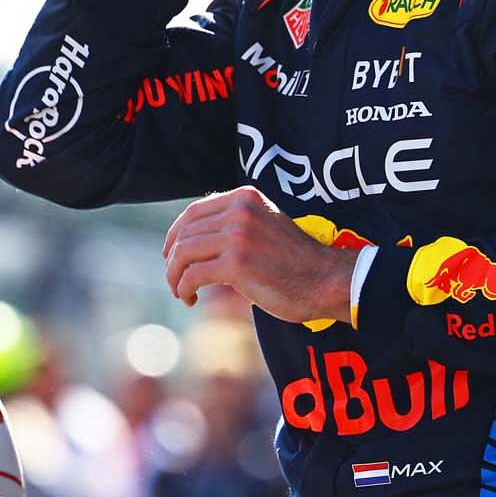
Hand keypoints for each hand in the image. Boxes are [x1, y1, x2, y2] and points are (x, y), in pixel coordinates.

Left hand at [163, 186, 356, 323]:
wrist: (325, 280)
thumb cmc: (294, 260)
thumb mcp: (264, 225)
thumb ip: (234, 223)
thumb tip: (191, 237)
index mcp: (245, 197)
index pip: (193, 211)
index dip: (175, 234)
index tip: (170, 254)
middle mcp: (240, 211)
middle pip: (185, 233)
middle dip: (172, 259)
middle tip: (175, 279)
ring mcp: (238, 236)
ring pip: (183, 254)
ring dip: (174, 276)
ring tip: (181, 291)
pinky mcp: (236, 264)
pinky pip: (192, 275)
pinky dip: (183, 289)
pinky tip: (190, 299)